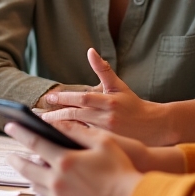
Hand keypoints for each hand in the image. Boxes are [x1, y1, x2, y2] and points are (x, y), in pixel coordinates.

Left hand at [3, 121, 142, 195]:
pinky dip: (39, 189)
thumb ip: (77, 131)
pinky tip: (40, 184)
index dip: (21, 132)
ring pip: (34, 184)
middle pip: (27, 168)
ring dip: (27, 174)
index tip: (10, 125)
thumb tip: (55, 123)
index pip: (35, 143)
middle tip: (9, 154)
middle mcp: (57, 181)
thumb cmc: (119, 167)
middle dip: (16, 159)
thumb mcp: (102, 141)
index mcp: (65, 161)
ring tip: (25, 167)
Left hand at [39, 48, 171, 143]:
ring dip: (60, 128)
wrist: (153, 126)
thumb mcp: (118, 85)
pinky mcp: (106, 144)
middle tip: (41, 116)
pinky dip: (71, 139)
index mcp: (109, 102)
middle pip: (76, 115)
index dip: (64, 98)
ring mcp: (106, 133)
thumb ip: (103, 69)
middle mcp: (107, 118)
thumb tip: (90, 51)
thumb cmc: (132, 104)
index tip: (49, 98)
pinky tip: (59, 139)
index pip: (82, 98)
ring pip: (79, 130)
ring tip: (45, 127)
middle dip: (56, 115)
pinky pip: (85, 142)